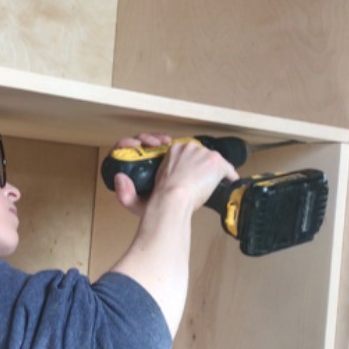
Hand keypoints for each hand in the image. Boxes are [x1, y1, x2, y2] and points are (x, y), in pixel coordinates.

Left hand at [112, 133, 172, 216]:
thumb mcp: (136, 204)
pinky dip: (164, 141)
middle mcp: (135, 162)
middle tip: (154, 142)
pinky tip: (169, 142)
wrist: (170, 210)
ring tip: (164, 141)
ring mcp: (148, 158)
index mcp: (124, 170)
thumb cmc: (151, 208)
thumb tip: (119, 176)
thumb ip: (124, 196)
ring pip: (148, 141)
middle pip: (135, 142)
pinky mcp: (161, 157)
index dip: (126, 143)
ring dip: (156, 138)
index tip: (136, 144)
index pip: (119, 151)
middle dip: (144, 138)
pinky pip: (161, 144)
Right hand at [112, 134, 238, 215]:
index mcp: (171, 151)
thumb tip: (118, 178)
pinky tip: (231, 182)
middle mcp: (187, 147)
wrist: (172, 200)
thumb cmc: (156, 201)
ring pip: (214, 161)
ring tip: (216, 182)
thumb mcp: (138, 195)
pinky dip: (230, 176)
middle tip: (206, 181)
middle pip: (201, 155)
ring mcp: (202, 153)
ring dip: (215, 172)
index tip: (193, 176)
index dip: (191, 166)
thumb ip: (126, 189)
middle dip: (204, 167)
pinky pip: (228, 168)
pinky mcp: (215, 162)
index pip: (186, 153)